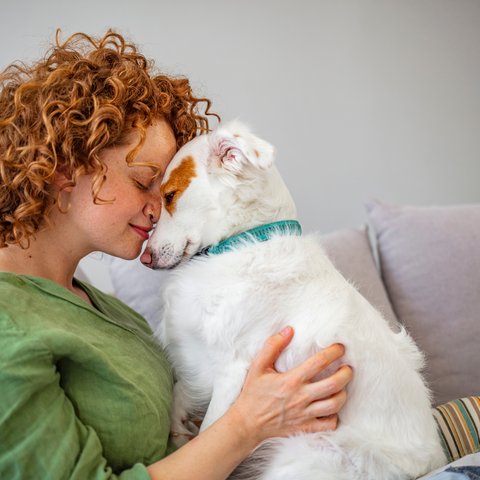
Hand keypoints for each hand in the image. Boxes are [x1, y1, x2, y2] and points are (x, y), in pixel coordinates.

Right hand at [229, 326, 351, 445]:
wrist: (247, 423)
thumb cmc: (253, 394)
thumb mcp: (258, 366)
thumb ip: (272, 346)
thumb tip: (288, 330)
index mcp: (291, 380)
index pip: (319, 362)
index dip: (333, 352)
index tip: (340, 348)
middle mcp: (301, 397)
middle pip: (333, 384)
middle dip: (346, 374)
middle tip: (348, 368)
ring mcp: (304, 414)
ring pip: (334, 405)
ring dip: (343, 394)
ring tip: (342, 387)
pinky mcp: (305, 428)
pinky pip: (328, 425)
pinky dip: (334, 417)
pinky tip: (331, 409)